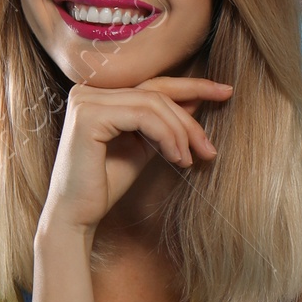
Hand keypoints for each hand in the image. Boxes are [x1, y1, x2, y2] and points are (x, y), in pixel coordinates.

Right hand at [42, 76, 231, 236]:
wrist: (76, 217)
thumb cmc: (105, 185)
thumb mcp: (143, 146)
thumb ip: (163, 122)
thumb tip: (196, 100)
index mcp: (100, 94)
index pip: (153, 84)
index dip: (192, 86)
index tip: (225, 92)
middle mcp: (88, 90)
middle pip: (156, 92)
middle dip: (189, 120)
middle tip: (210, 149)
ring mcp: (85, 100)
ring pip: (152, 103)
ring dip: (180, 132)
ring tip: (190, 160)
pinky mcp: (88, 115)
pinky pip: (142, 116)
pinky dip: (166, 136)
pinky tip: (177, 159)